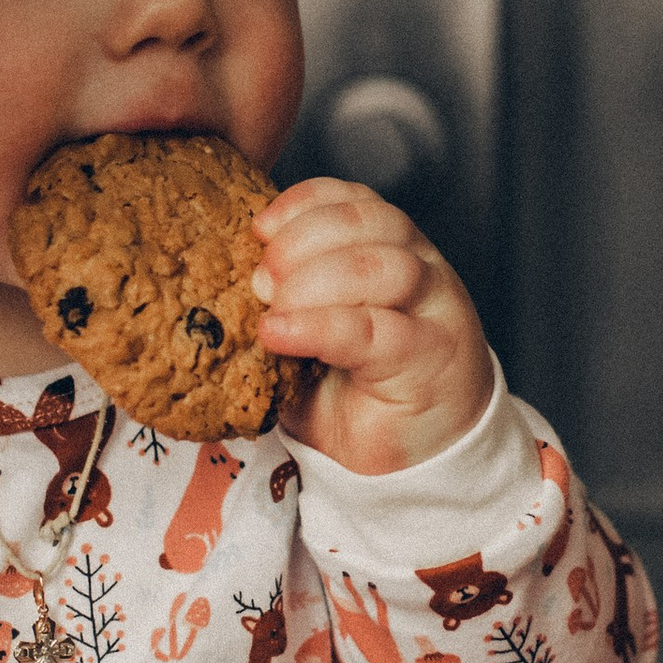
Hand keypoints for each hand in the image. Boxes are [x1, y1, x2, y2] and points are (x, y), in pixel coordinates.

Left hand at [252, 177, 491, 475]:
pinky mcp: (433, 359)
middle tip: (260, 280)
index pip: (357, 200)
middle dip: (305, 240)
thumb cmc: (357, 393)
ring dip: (315, 281)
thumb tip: (226, 273)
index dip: (306, 204)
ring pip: (384, 267)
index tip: (260, 227)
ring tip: (273, 311)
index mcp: (393, 252)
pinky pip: (377, 331)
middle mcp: (422, 271)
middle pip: (373, 223)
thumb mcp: (312, 333)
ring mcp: (435, 312)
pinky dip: (321, 326)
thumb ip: (285, 298)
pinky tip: (281, 335)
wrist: (413, 461)